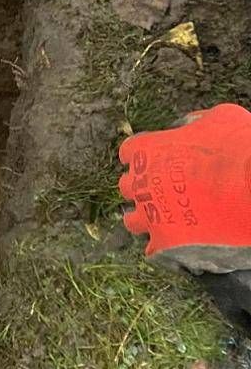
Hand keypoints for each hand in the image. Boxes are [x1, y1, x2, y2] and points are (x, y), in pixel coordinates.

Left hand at [119, 105, 250, 272]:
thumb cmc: (239, 147)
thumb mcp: (217, 119)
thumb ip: (195, 124)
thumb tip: (191, 126)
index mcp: (147, 150)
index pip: (129, 152)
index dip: (144, 156)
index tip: (157, 160)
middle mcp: (142, 183)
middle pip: (129, 187)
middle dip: (144, 187)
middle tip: (166, 190)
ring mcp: (152, 214)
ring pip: (134, 220)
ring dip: (148, 218)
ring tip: (167, 220)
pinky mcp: (166, 242)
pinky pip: (154, 249)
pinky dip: (164, 246)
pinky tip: (179, 242)